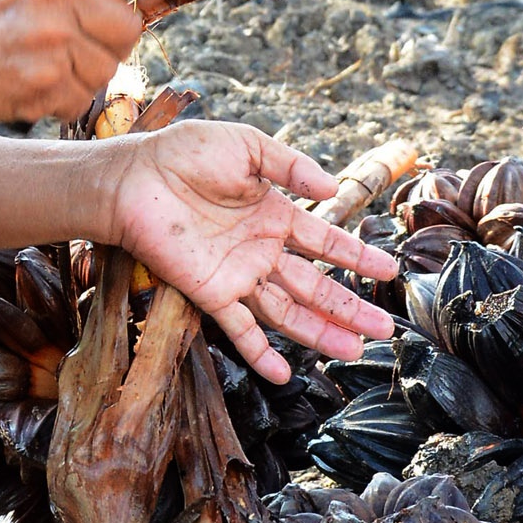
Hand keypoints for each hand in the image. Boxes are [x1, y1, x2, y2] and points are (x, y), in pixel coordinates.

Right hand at [0, 0, 173, 122]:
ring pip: (109, 67)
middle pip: (128, 26)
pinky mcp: (43, 80)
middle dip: (107, 40)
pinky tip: (32, 79)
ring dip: (83, 71)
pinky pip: (83, 97)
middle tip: (68, 38)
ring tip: (42, 59)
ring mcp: (49, 36)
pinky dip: (63, 97)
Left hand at [104, 118, 396, 380]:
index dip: (357, 257)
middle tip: (384, 328)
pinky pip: (239, 329)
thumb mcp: (246, 146)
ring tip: (354, 351)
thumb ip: (290, 166)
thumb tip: (332, 188)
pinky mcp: (209, 292)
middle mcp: (260, 251)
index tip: (389, 272)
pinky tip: (283, 375)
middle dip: (349, 307)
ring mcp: (236, 275)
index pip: (325, 243)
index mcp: (273, 216)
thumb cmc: (184, 154)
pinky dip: (260, 354)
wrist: (133, 178)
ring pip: (287, 312)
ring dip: (320, 332)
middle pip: (314, 286)